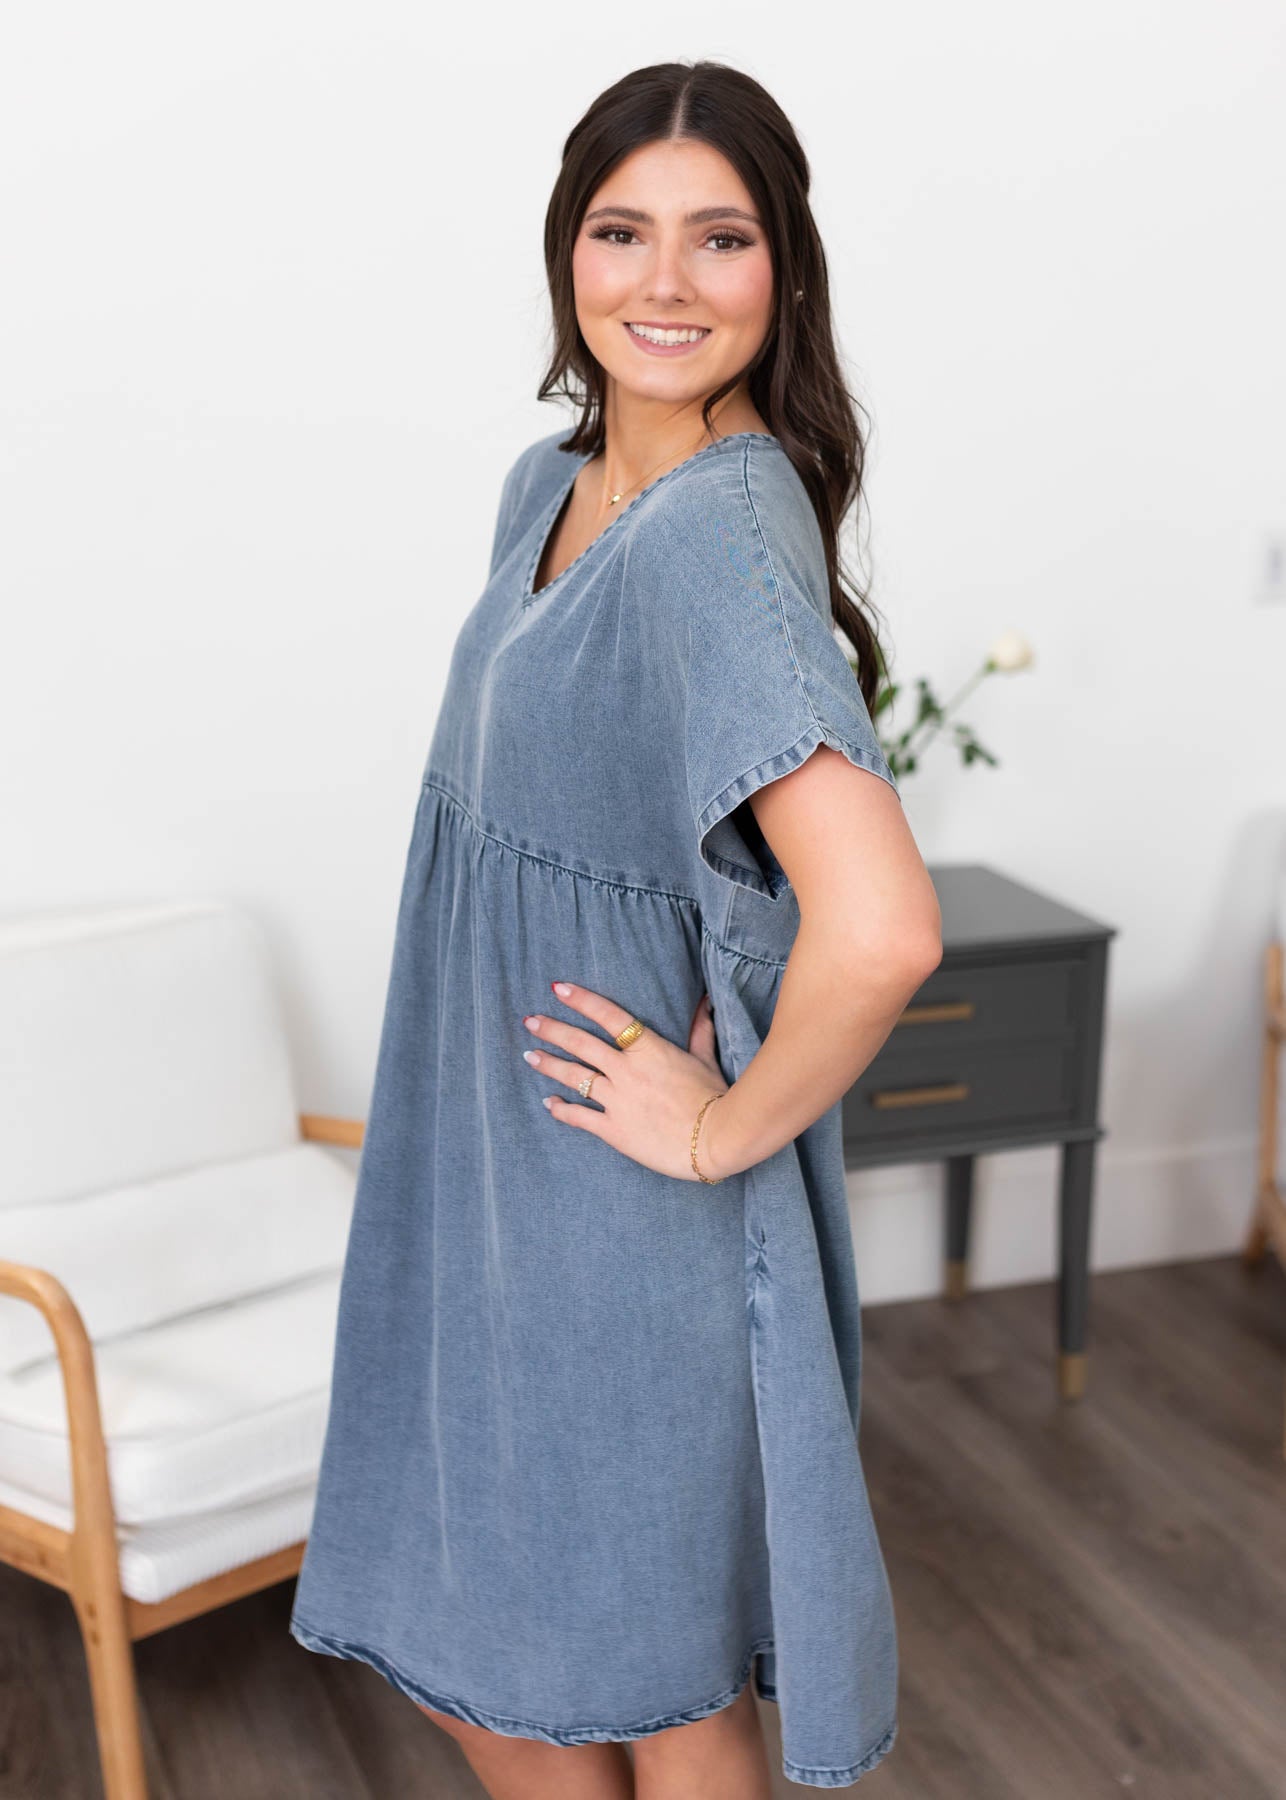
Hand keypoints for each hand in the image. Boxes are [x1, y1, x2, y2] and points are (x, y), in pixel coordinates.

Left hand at [521, 980, 729, 1181]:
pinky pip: (579, 1117)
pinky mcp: (614, 1130)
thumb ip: (699, 1030)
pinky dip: (561, 1109)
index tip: (557, 989)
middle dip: (552, 1030)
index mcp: (648, 1048)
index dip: (581, 1000)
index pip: (608, 1016)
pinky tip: (548, 1103)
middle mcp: (626, 1070)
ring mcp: (618, 1100)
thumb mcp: (706, 1059)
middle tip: (530, 1021)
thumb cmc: (716, 1097)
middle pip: (580, 1044)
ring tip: (530, 1056)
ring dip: (549, 1064)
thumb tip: (705, 1001)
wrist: (717, 1139)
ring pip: (574, 1077)